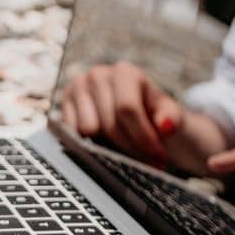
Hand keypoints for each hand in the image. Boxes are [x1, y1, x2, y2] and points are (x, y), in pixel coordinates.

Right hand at [59, 62, 182, 165]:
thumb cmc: (153, 111)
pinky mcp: (64, 104)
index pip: (127, 109)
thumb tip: (165, 126)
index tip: (158, 158)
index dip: (143, 137)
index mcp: (124, 72)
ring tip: (125, 148)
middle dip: (131, 148)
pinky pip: (72, 132)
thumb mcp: (169, 112)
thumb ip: (171, 117)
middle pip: (109, 124)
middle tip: (147, 162)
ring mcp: (77, 88)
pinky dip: (89, 142)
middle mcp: (97, 75)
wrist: (135, 110)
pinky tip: (105, 142)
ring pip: (88, 130)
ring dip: (108, 146)